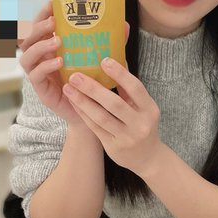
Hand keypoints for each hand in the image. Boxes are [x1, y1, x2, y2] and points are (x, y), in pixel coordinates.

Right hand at [19, 1, 129, 125]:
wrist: (95, 113)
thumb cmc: (96, 83)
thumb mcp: (103, 60)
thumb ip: (111, 43)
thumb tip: (124, 24)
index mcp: (52, 48)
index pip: (40, 26)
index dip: (42, 14)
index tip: (52, 3)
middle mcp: (42, 59)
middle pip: (27, 38)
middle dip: (38, 27)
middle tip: (54, 22)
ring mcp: (40, 74)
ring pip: (26, 56)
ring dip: (40, 45)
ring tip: (58, 41)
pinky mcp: (42, 90)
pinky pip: (35, 75)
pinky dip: (45, 66)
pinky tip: (59, 62)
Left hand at [62, 57, 161, 177]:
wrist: (147, 157)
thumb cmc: (142, 124)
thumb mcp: (143, 107)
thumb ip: (129, 89)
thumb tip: (118, 61)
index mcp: (149, 109)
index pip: (135, 88)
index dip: (120, 74)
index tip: (104, 60)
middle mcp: (140, 124)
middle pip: (114, 104)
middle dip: (93, 88)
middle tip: (75, 75)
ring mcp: (127, 137)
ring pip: (101, 117)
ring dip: (82, 101)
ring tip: (68, 88)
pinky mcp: (114, 147)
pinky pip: (95, 127)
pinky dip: (83, 114)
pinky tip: (74, 102)